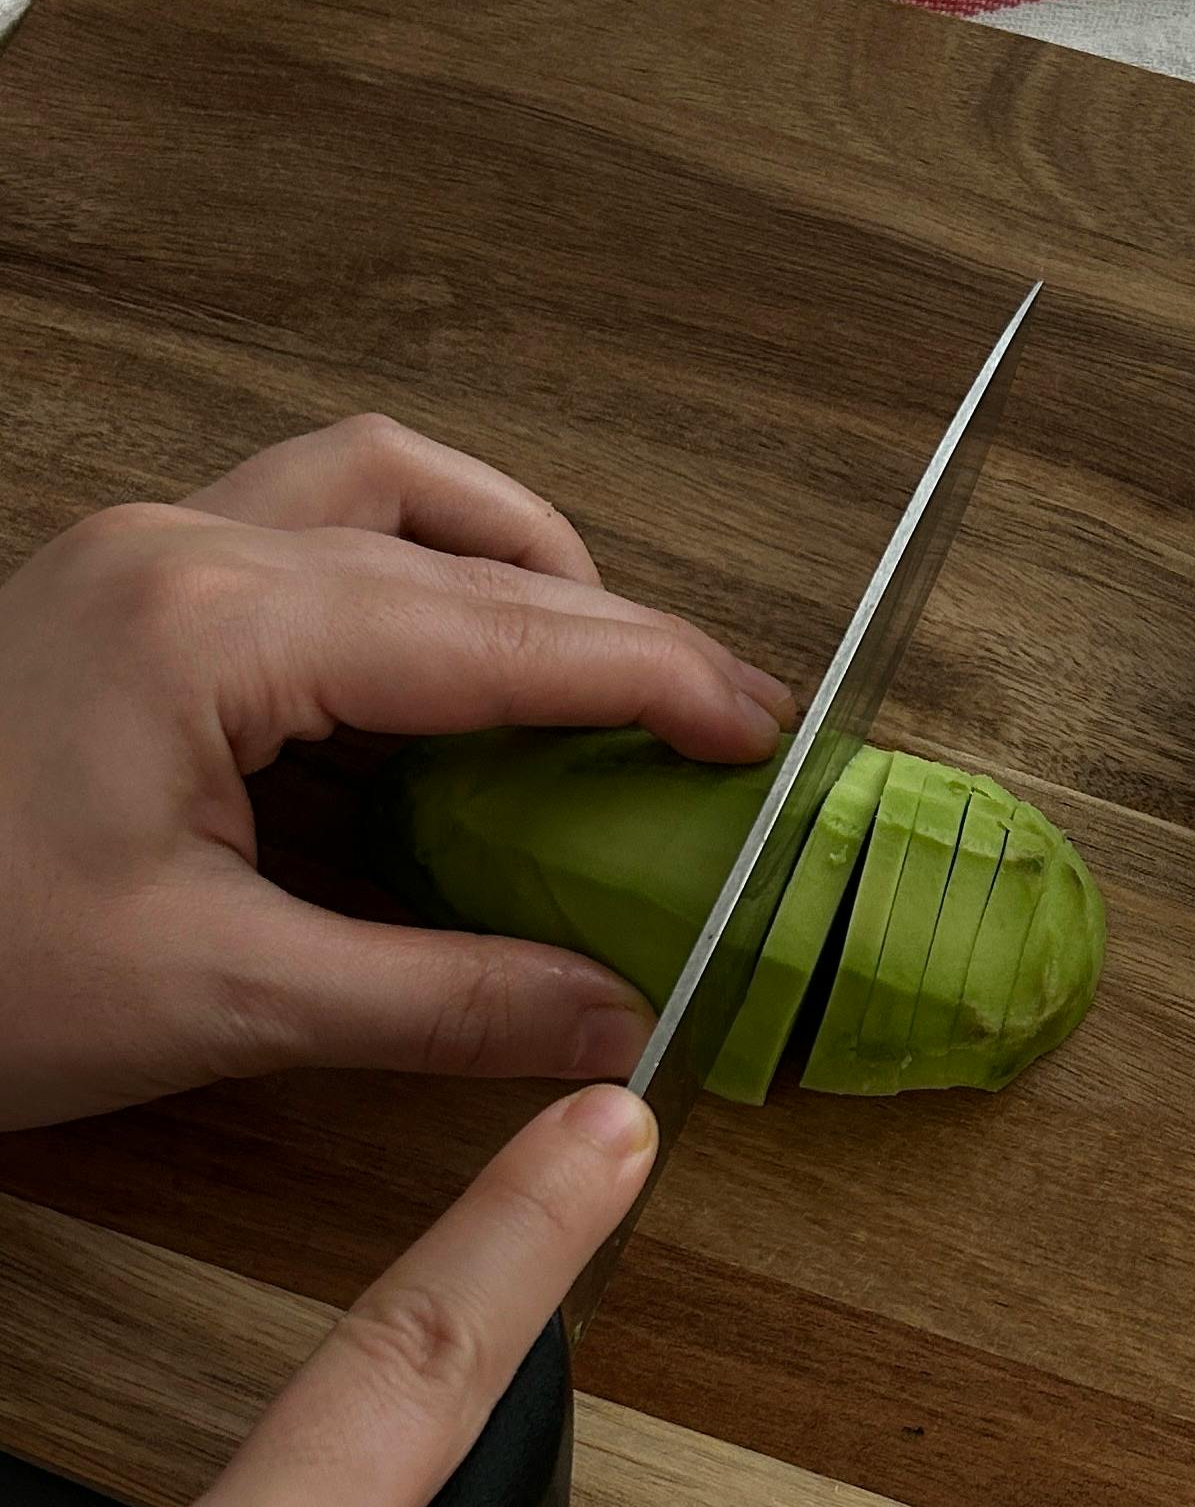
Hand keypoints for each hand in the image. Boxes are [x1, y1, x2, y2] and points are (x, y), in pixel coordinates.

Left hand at [0, 412, 791, 1128]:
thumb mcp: (213, 999)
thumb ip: (436, 998)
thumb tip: (611, 1018)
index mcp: (215, 624)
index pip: (498, 631)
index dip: (655, 678)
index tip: (767, 729)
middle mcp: (184, 546)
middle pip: (458, 543)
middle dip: (606, 628)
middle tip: (717, 726)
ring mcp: (141, 552)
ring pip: (378, 488)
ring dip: (505, 560)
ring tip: (595, 674)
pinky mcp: (115, 591)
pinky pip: (304, 530)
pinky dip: (409, 582)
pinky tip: (446, 692)